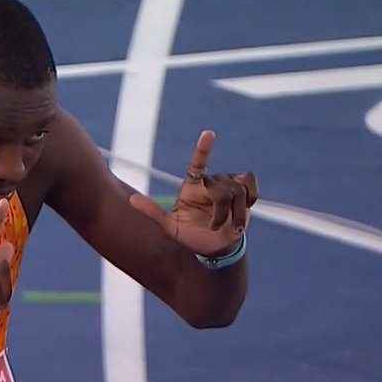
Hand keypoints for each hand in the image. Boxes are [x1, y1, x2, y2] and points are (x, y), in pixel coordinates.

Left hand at [129, 130, 258, 256]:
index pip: (198, 163)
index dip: (203, 149)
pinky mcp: (244, 190)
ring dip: (235, 213)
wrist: (214, 247)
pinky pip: (250, 185)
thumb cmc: (191, 236)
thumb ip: (152, 212)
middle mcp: (209, 182)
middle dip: (220, 211)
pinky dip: (250, 197)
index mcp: (192, 187)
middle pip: (221, 188)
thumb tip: (130, 200)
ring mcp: (228, 184)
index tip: (209, 134)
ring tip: (230, 227)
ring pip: (236, 190)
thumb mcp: (170, 227)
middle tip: (215, 227)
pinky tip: (246, 208)